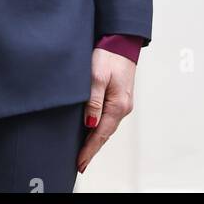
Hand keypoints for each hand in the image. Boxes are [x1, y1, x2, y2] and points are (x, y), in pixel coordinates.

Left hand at [76, 48, 135, 173]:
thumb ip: (93, 100)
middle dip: (92, 148)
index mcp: (118, 105)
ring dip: (96, 139)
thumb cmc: (109, 55)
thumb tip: (90, 123)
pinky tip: (93, 130)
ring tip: (84, 151)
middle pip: (105, 134)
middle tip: (80, 163)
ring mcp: (123, 103)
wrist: (121, 41)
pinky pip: (109, 118)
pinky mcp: (119, 97)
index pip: (101, 134)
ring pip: (107, 126)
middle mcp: (123, 107)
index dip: (89, 149)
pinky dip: (100, 128)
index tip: (80, 162)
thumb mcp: (96, 76)